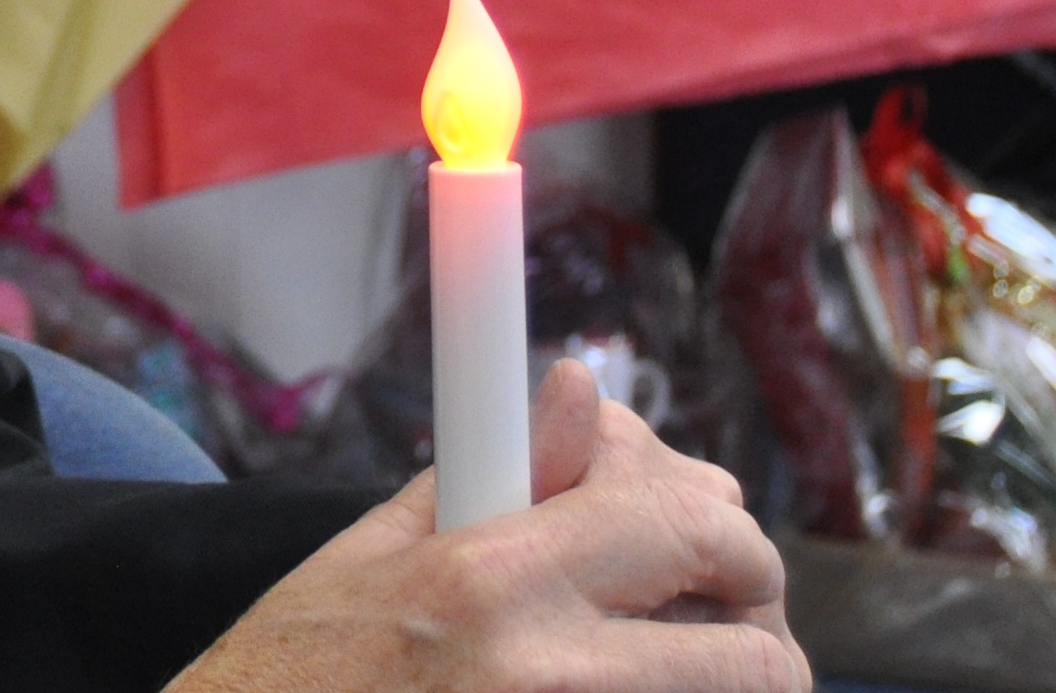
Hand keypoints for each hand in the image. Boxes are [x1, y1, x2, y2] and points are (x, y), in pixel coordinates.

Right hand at [168, 357, 806, 691]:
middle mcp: (552, 678)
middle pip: (761, 655)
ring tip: (649, 661)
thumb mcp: (375, 557)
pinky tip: (616, 687)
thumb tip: (582, 392)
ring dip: (719, 685)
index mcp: (493, 582)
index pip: (688, 526)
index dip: (726, 529)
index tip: (718, 535)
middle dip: (748, 628)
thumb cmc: (293, 675)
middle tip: (697, 622)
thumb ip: (499, 477)